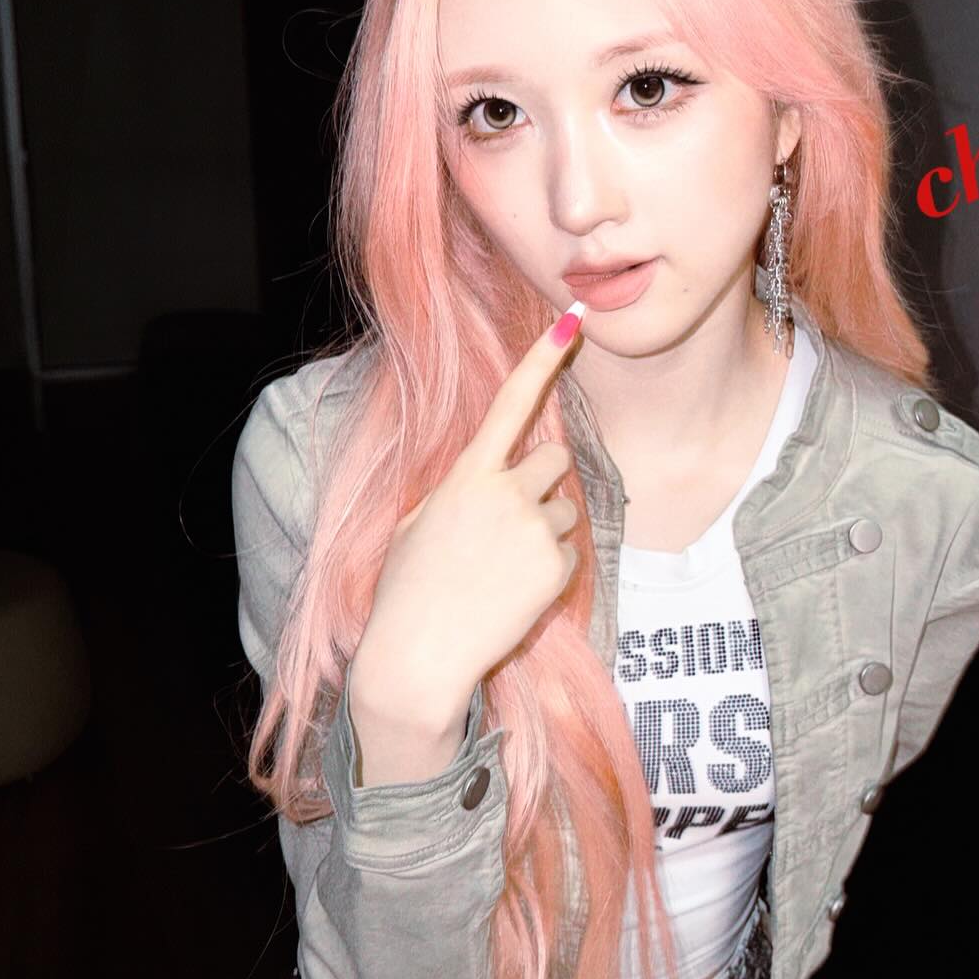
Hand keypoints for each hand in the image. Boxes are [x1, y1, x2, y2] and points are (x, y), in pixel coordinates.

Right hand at [349, 304, 589, 733]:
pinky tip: (514, 593)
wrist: (418, 657)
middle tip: (510, 522)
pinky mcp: (555, 568)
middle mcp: (505, 494)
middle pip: (552, 459)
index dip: (542, 359)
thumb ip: (459, 492)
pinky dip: (550, 570)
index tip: (571, 321)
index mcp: (466, 476)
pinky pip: (569, 553)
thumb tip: (487, 480)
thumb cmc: (407, 592)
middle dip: (540, 482)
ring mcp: (534, 530)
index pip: (512, 403)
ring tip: (503, 569)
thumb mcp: (418, 525)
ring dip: (545, 530)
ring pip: (564, 508)